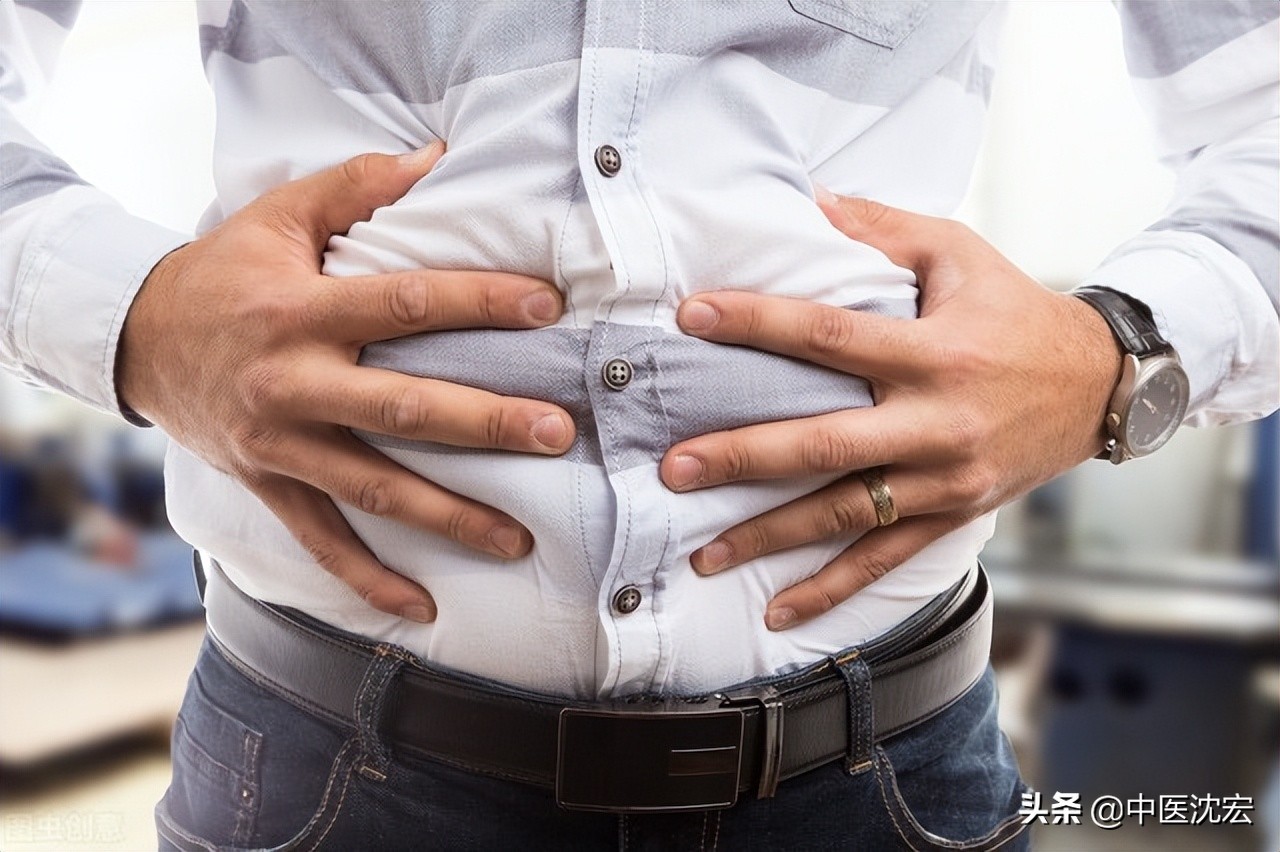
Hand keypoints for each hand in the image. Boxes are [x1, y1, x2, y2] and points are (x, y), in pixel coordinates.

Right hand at [118, 144, 574, 622]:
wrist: (135, 340)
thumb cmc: (223, 272)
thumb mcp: (278, 215)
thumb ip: (356, 185)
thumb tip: (435, 156)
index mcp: (302, 312)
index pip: (408, 304)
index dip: (482, 302)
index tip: (548, 307)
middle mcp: (293, 384)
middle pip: (404, 409)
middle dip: (487, 423)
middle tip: (558, 433)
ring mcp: (281, 445)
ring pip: (376, 488)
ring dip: (450, 517)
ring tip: (520, 540)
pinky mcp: (269, 485)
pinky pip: (322, 543)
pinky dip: (370, 579)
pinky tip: (423, 608)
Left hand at [660, 192, 1120, 629]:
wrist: (1102, 385)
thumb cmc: (1018, 311)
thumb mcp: (959, 253)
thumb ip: (881, 229)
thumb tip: (808, 199)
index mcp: (934, 350)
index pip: (830, 336)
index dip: (758, 323)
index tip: (692, 317)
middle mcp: (938, 421)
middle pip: (826, 446)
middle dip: (745, 457)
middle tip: (677, 467)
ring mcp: (946, 478)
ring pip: (846, 514)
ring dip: (770, 536)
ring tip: (704, 553)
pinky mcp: (953, 514)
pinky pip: (885, 557)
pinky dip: (832, 588)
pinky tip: (780, 610)